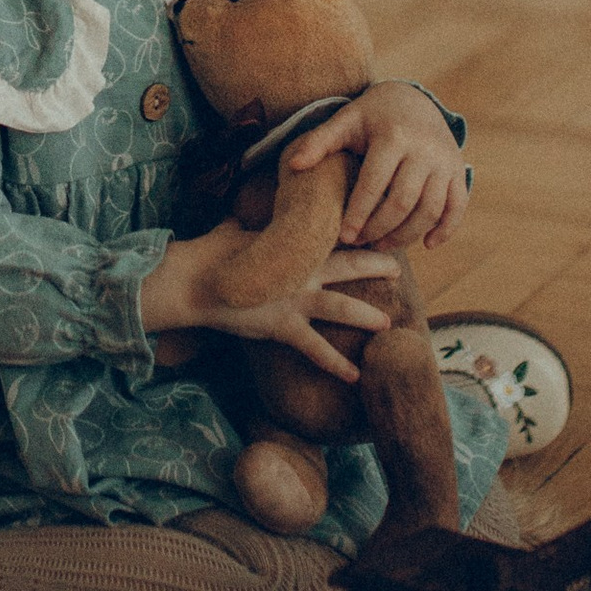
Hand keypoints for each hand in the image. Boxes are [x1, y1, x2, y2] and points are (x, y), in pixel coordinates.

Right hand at [143, 221, 399, 380]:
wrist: (193, 280)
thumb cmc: (210, 255)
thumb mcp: (232, 233)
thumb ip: (243, 227)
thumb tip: (236, 216)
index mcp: (292, 248)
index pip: (330, 237)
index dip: (352, 234)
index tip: (372, 231)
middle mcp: (300, 272)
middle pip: (348, 266)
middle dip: (375, 266)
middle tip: (398, 267)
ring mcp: (294, 300)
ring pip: (340, 307)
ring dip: (366, 314)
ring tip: (387, 324)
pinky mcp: (283, 326)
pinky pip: (315, 348)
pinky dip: (336, 363)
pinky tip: (355, 375)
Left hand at [285, 80, 470, 248]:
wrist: (414, 99)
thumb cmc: (372, 116)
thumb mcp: (345, 120)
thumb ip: (320, 142)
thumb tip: (294, 166)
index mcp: (393, 137)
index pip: (374, 184)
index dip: (358, 214)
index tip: (344, 236)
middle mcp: (424, 149)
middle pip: (403, 202)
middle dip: (380, 229)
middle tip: (361, 243)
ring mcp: (445, 161)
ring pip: (430, 209)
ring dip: (407, 235)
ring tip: (382, 245)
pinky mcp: (458, 170)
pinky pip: (457, 206)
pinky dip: (446, 229)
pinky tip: (427, 244)